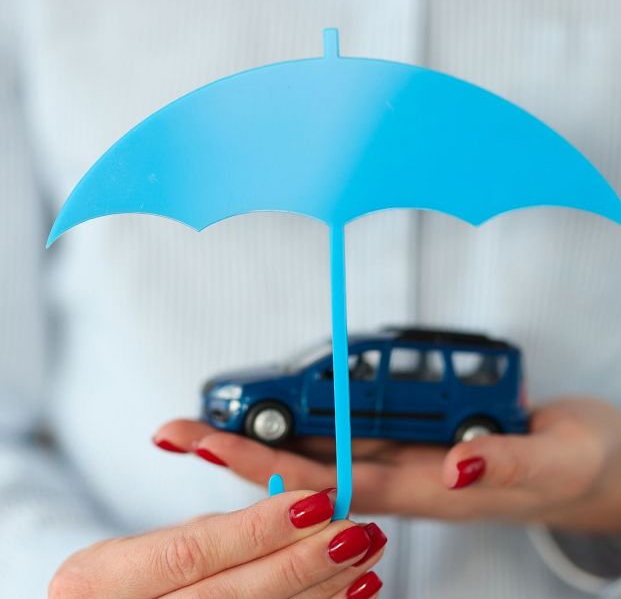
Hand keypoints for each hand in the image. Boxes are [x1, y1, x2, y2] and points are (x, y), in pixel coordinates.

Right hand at [49, 489, 386, 598]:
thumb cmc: (113, 590)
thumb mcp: (139, 553)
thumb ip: (207, 536)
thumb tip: (285, 510)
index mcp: (100, 580)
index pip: (192, 551)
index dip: (257, 527)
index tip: (313, 501)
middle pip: (231, 594)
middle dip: (301, 562)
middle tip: (353, 531)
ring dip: (317, 591)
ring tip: (362, 560)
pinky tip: (342, 595)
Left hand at [154, 397, 620, 531]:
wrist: (590, 465)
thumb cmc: (570, 465)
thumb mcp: (551, 460)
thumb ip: (505, 465)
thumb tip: (454, 468)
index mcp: (426, 489)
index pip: (332, 481)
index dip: (268, 468)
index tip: (211, 448)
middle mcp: (403, 476)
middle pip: (307, 467)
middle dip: (240, 451)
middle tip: (180, 431)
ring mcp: (405, 458)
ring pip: (323, 450)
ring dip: (264, 435)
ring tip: (207, 423)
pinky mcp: (414, 440)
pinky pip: (351, 434)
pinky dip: (308, 424)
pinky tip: (276, 419)